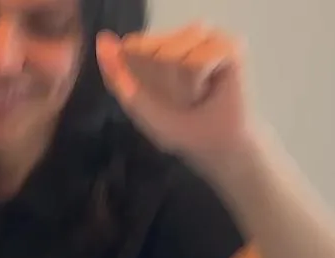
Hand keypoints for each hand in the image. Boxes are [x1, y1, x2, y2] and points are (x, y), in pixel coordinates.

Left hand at [97, 25, 254, 167]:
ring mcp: (209, 37)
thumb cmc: (176, 125)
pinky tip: (209, 90)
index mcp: (161, 44)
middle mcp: (184, 34)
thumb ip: (116, 73)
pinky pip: (197, 63)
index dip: (139, 76)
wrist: (211, 146)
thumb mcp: (135, 102)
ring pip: (173, 55)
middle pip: (152, 50)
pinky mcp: (231, 45)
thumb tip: (102, 39)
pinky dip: (196, 85)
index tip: (156, 94)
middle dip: (161, 84)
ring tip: (194, 94)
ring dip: (178, 87)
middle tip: (180, 98)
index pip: (133, 45)